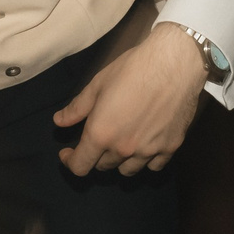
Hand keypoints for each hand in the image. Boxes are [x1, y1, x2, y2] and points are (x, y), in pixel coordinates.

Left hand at [52, 23, 209, 176]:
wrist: (174, 63)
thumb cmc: (132, 69)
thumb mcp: (97, 84)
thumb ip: (77, 108)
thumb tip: (59, 122)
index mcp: (101, 134)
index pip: (80, 166)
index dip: (70, 161)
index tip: (68, 153)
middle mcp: (124, 149)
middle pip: (103, 167)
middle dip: (96, 154)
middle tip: (99, 136)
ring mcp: (149, 151)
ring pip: (128, 170)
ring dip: (119, 160)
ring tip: (121, 141)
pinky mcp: (171, 147)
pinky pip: (154, 166)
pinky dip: (146, 160)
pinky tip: (145, 144)